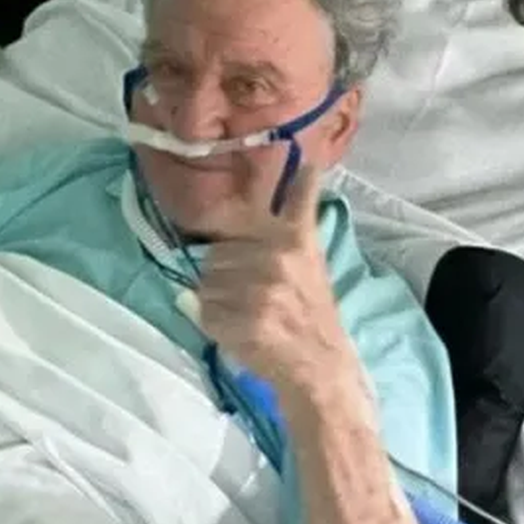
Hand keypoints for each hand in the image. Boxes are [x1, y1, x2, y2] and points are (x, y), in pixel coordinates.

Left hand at [197, 164, 362, 405]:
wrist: (319, 367)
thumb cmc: (310, 314)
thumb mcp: (310, 262)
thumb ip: (288, 228)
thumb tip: (269, 202)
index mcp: (298, 239)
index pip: (296, 198)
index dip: (301, 177)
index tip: (306, 157)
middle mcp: (280, 256)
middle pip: (218, 251)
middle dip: (225, 272)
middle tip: (253, 296)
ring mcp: (263, 288)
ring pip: (206, 282)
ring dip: (216, 300)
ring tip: (248, 314)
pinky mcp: (247, 320)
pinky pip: (204, 311)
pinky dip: (212, 324)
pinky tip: (240, 331)